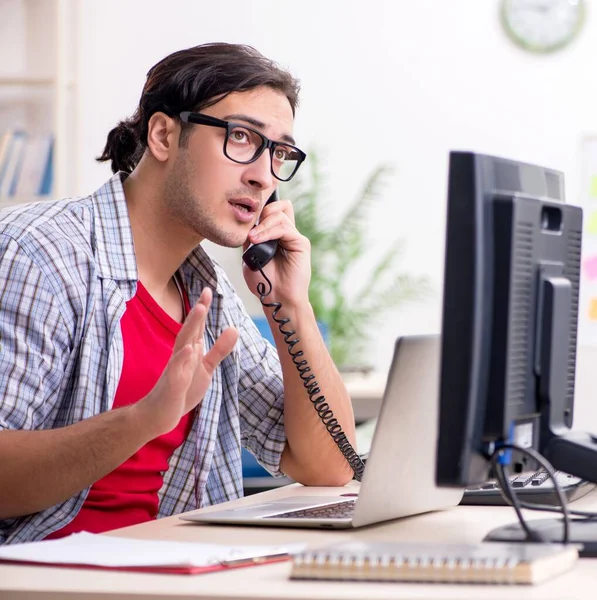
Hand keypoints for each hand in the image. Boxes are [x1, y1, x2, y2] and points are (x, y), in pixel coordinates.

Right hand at [134, 288, 238, 437]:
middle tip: (206, 293)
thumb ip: (219, 349)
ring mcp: (175, 369)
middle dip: (198, 312)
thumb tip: (234, 328)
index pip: (197, 327)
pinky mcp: (172, 384)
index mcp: (190, 351)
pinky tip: (189, 349)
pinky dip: (182, 359)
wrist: (160, 415)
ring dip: (190, 327)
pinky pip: (177, 370)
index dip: (202, 309)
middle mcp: (181, 356)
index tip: (208, 290)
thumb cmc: (182, 389)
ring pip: (183, 345)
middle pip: (189, 330)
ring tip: (199, 310)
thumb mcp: (206, 368)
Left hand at [242, 197, 310, 305]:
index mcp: (275, 235)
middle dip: (260, 214)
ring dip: (262, 225)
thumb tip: (249, 223)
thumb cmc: (263, 281)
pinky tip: (258, 240)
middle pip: (277, 207)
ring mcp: (294, 237)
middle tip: (250, 231)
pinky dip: (269, 231)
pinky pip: (284, 228)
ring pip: (279, 214)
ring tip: (253, 239)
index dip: (259, 210)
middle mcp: (286, 233)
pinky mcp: (301, 243)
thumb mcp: (249, 255)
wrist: (276, 298)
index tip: (245, 221)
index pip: (271, 210)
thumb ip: (251, 237)